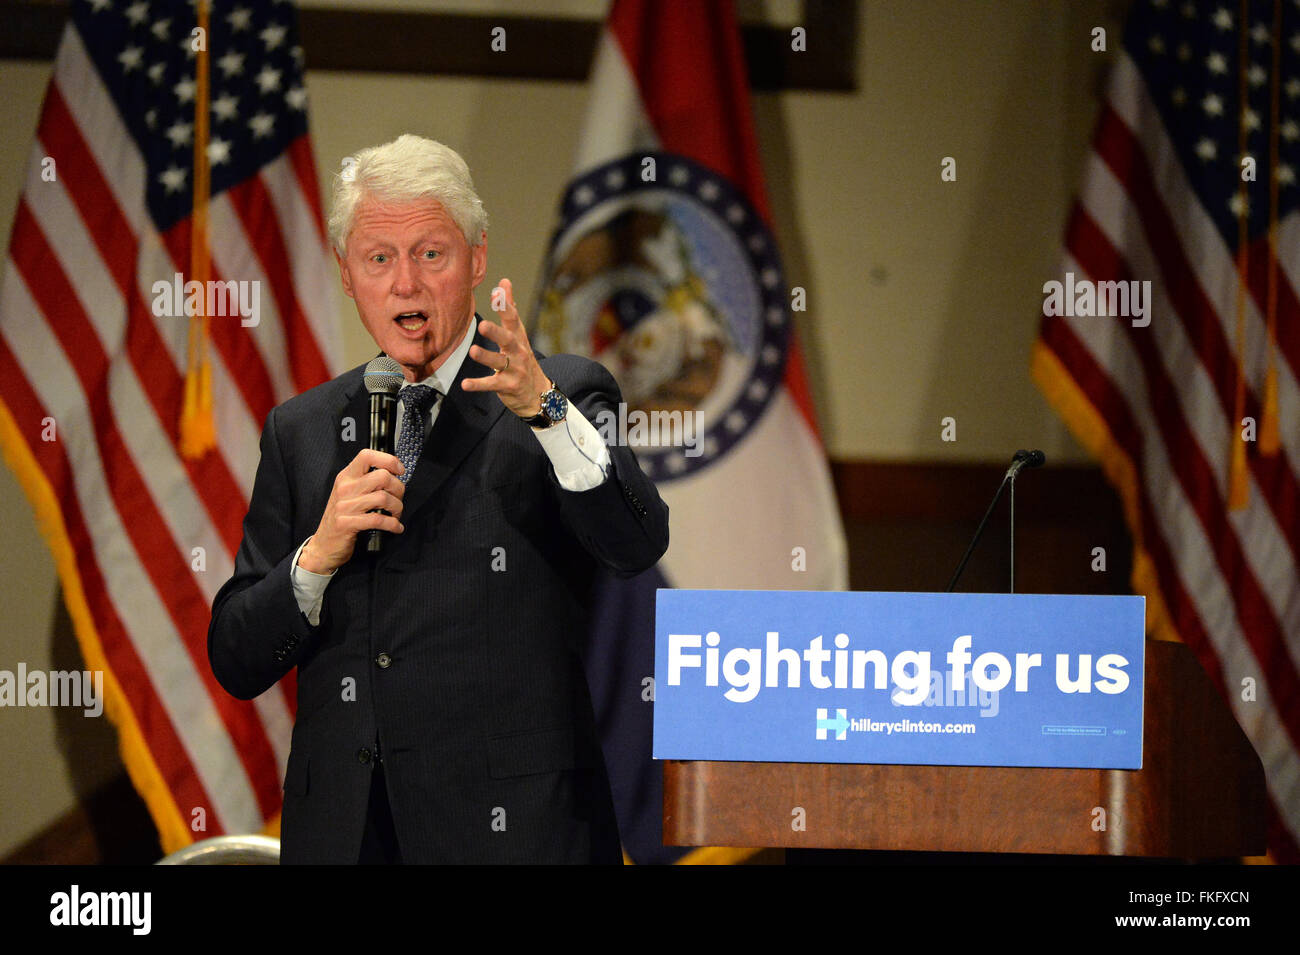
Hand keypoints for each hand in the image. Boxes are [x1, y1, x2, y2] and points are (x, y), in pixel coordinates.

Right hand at [299, 448, 405, 573]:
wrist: (324, 545)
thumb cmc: (342, 518)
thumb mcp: (349, 494)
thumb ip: (366, 482)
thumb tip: (394, 475)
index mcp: (346, 477)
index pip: (367, 455)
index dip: (388, 460)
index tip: (399, 470)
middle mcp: (345, 488)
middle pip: (382, 476)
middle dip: (398, 489)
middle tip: (398, 499)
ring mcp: (344, 506)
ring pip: (383, 498)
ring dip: (397, 508)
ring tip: (396, 515)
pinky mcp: (347, 524)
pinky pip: (378, 519)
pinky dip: (393, 524)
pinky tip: (395, 527)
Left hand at [462, 278, 551, 416]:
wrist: (538, 393)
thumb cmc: (522, 358)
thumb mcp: (518, 334)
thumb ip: (509, 309)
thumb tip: (504, 282)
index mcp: (519, 338)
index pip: (513, 319)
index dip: (506, 306)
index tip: (497, 292)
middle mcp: (519, 352)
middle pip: (508, 340)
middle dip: (496, 333)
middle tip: (482, 325)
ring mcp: (515, 370)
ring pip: (499, 362)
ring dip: (486, 357)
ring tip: (473, 351)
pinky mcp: (508, 386)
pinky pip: (491, 384)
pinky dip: (478, 385)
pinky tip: (465, 384)